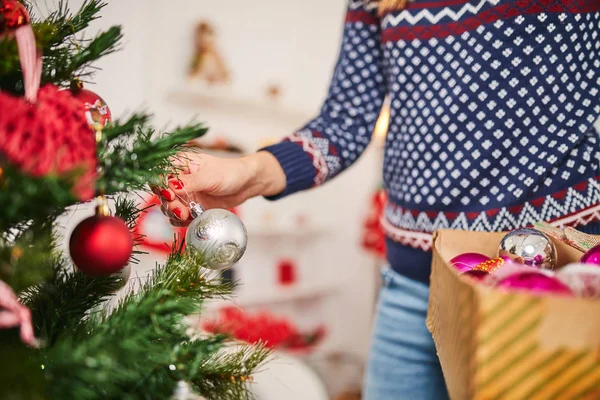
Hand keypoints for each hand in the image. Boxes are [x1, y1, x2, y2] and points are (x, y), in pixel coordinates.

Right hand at [153, 151, 285, 225]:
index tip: (169, 195)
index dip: (160, 186)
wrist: (246, 184)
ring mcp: (184, 195)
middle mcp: (178, 180)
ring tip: (188, 215)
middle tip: (181, 211)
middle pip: (162, 194)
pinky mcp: (191, 207)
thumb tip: (170, 186)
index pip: (159, 174)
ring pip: (169, 208)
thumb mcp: (210, 177)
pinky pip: (179, 218)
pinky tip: (193, 219)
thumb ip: (190, 183)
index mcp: (179, 164)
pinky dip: (184, 221)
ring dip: (175, 214)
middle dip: (169, 204)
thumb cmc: (230, 173)